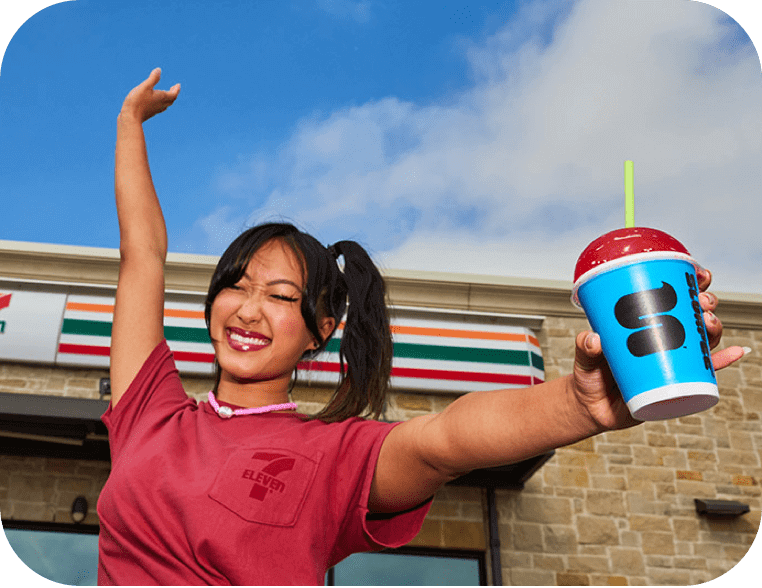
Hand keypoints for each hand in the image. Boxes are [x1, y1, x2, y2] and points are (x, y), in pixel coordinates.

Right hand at [120, 68, 179, 122]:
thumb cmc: (137, 101)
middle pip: (171, 100)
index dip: (177, 89)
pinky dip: (161, 103)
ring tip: (166, 94)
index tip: (178, 84)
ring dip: (168, 99)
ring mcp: (155, 110)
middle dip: (173, 93)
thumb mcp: (145, 87)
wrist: (130, 118)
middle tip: (174, 88)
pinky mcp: (150, 113)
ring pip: (166, 104)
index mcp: (162, 98)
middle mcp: (161, 104)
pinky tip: (156, 103)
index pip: (174, 94)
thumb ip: (153, 79)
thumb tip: (159, 70)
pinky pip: (159, 108)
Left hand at [571, 267, 746, 431]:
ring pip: (701, 339)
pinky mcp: (677, 384)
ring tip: (708, 322)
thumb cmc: (589, 378)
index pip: (669, 298)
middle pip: (691, 314)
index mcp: (642, 325)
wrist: (593, 410)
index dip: (687, 283)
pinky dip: (722, 361)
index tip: (697, 273)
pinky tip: (737, 351)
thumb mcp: (584, 359)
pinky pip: (706, 371)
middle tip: (701, 301)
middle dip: (703, 302)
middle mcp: (661, 339)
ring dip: (713, 326)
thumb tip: (594, 339)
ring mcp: (672, 360)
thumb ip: (586, 348)